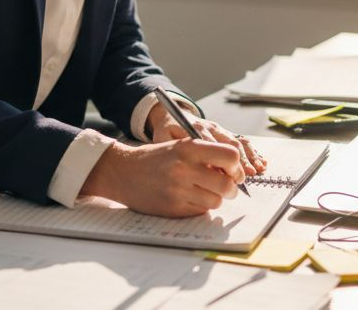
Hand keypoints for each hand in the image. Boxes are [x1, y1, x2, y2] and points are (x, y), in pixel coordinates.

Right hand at [80, 140, 243, 216]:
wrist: (122, 172)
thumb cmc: (154, 158)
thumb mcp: (179, 146)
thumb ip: (205, 155)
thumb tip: (234, 172)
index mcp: (188, 148)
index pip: (230, 156)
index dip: (236, 166)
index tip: (233, 171)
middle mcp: (184, 169)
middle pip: (226, 184)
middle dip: (231, 188)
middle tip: (226, 187)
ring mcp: (178, 190)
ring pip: (216, 201)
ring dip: (215, 198)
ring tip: (203, 191)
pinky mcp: (173, 208)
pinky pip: (201, 211)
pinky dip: (200, 206)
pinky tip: (188, 198)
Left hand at [146, 103, 267, 176]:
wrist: (172, 114)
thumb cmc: (167, 131)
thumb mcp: (162, 137)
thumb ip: (171, 148)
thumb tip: (185, 165)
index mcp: (195, 128)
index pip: (211, 144)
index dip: (219, 160)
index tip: (226, 175)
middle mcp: (211, 127)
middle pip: (229, 143)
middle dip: (239, 161)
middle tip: (243, 178)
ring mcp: (220, 129)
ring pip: (238, 142)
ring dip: (249, 157)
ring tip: (257, 171)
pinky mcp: (225, 133)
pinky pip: (242, 141)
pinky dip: (253, 152)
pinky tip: (262, 163)